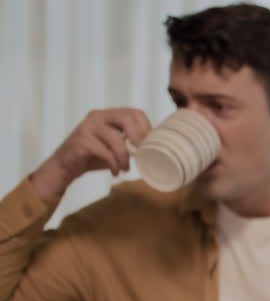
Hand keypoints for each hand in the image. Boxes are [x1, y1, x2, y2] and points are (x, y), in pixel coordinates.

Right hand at [30, 108, 151, 199]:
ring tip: (126, 169)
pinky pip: (104, 152)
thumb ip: (130, 142)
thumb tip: (156, 147)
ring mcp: (87, 127)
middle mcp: (97, 116)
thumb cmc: (94, 156)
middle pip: (126, 118)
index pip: (134, 112)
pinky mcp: (80, 141)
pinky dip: (113, 164)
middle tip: (142, 154)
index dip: (147, 128)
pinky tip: (115, 172)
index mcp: (108, 115)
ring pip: (116, 139)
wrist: (65, 166)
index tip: (150, 145)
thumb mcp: (115, 146)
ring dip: (125, 158)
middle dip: (139, 137)